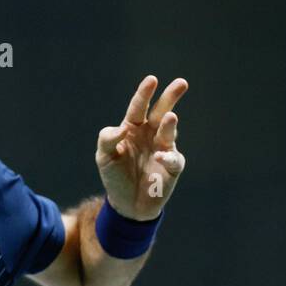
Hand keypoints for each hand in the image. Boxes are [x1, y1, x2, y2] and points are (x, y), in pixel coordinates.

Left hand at [96, 75, 187, 219]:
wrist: (127, 205)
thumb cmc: (115, 176)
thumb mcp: (104, 157)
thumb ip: (107, 139)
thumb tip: (122, 129)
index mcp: (133, 128)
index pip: (139, 107)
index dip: (144, 94)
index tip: (152, 80)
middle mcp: (151, 134)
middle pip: (161, 112)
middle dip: (171, 97)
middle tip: (181, 83)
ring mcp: (163, 149)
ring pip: (170, 132)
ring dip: (170, 125)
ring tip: (171, 117)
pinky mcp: (172, 166)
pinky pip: (172, 158)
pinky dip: (166, 157)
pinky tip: (159, 157)